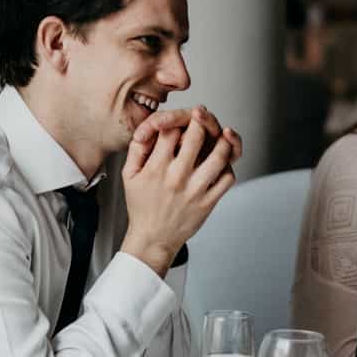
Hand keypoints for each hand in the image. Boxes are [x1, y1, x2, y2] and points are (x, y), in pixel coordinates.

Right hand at [121, 112, 239, 276]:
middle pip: (196, 136)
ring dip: (223, 141)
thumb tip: (147, 128)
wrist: (153, 238)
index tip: (181, 120)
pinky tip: (221, 162)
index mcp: (156, 168)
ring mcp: (195, 190)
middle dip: (202, 120)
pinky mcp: (208, 202)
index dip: (177, 119)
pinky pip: (227, 178)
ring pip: (219, 155)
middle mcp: (177, 177)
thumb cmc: (142, 206)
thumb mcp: (129, 176)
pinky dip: (228, 166)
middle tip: (202, 117)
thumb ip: (136, 149)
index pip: (171, 130)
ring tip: (219, 136)